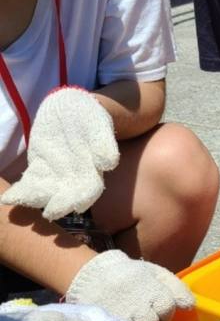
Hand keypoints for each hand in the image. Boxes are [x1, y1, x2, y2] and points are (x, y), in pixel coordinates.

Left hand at [1, 88, 118, 220]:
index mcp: (91, 173)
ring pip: (44, 193)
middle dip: (56, 205)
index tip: (75, 207)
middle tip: (48, 213)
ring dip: (33, 200)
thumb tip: (109, 164)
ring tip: (20, 202)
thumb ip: (104, 143)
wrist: (71, 107)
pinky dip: (19, 192)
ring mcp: (53, 176)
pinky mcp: (37, 169)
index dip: (82, 199)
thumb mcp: (98, 124)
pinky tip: (8, 198)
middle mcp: (72, 180)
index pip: (88, 191)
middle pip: (64, 198)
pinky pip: (28, 183)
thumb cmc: (90, 117)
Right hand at [66, 249, 194, 320]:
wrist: (93, 275)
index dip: (165, 309)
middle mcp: (140, 304)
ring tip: (131, 315)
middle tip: (142, 310)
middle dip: (153, 319)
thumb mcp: (156, 273)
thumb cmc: (130, 274)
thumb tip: (191, 305)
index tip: (156, 304)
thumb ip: (176, 288)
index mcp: (153, 290)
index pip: (168, 309)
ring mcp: (124, 317)